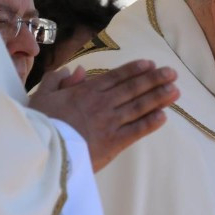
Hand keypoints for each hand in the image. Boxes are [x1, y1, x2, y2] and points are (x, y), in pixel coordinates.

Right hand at [29, 60, 178, 171]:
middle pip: (133, 89)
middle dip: (154, 80)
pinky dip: (151, 122)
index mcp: (86, 91)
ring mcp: (110, 122)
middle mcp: (102, 104)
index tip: (150, 64)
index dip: (135, 70)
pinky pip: (136, 130)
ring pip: (139, 106)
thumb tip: (78, 71)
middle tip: (172, 73)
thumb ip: (59, 80)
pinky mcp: (113, 143)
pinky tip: (163, 116)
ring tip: (175, 91)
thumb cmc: (39, 124)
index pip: (116, 77)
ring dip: (159, 97)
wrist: (42, 150)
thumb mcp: (42, 96)